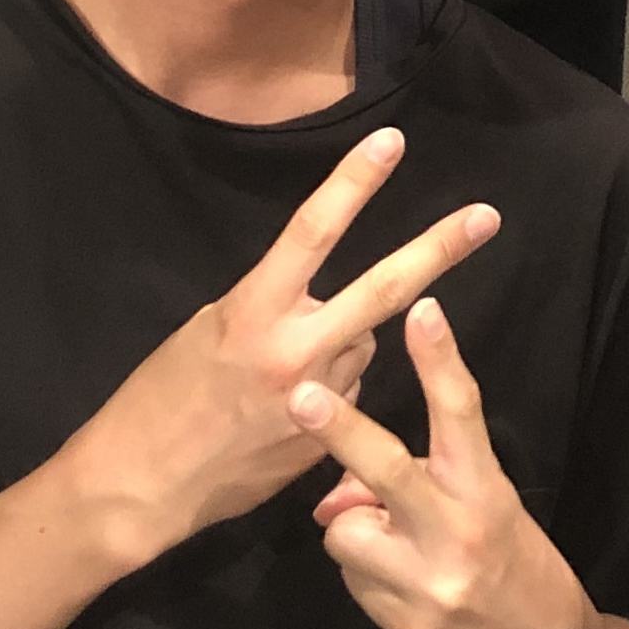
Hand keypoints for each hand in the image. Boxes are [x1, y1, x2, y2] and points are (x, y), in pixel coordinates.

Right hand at [53, 131, 497, 568]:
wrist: (141, 486)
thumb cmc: (161, 397)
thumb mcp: (206, 331)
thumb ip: (272, 310)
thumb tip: (326, 307)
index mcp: (254, 313)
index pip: (313, 231)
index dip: (353, 182)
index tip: (390, 142)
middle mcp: (294, 352)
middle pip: (384, 291)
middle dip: (439, 250)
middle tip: (486, 218)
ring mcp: (317, 402)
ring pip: (360, 349)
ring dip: (340, 346)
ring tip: (274, 377)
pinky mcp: (326, 444)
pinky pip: (346, 396)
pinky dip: (329, 394)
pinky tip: (281, 418)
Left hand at [296, 296, 594, 628]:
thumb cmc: (505, 551)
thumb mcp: (479, 503)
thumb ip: (416, 482)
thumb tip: (340, 492)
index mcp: (484, 488)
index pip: (462, 413)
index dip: (440, 360)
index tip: (422, 310)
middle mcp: (457, 531)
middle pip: (387, 469)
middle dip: (340, 430)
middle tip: (300, 394)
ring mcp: (428, 583)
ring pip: (344, 531)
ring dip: (352, 529)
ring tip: (391, 544)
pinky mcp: (403, 625)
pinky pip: (351, 579)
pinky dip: (365, 572)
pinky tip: (399, 583)